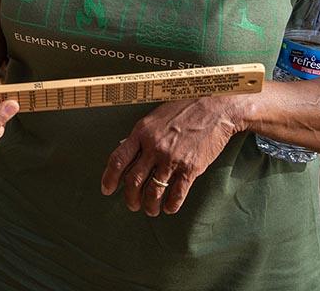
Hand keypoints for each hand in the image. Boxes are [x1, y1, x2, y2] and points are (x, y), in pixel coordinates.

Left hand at [100, 96, 243, 215]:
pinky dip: (171, 205)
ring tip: (150, 210)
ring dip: (149, 205)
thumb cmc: (182, 110)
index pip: (118, 159)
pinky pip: (177, 194)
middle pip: (133, 180)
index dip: (109, 178)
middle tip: (132, 205)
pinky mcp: (190, 168)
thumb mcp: (154, 118)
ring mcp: (171, 158)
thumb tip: (128, 152)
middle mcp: (154, 147)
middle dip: (130, 198)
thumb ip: (141, 136)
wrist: (213, 109)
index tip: (106, 189)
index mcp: (141, 132)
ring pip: (153, 191)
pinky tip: (169, 208)